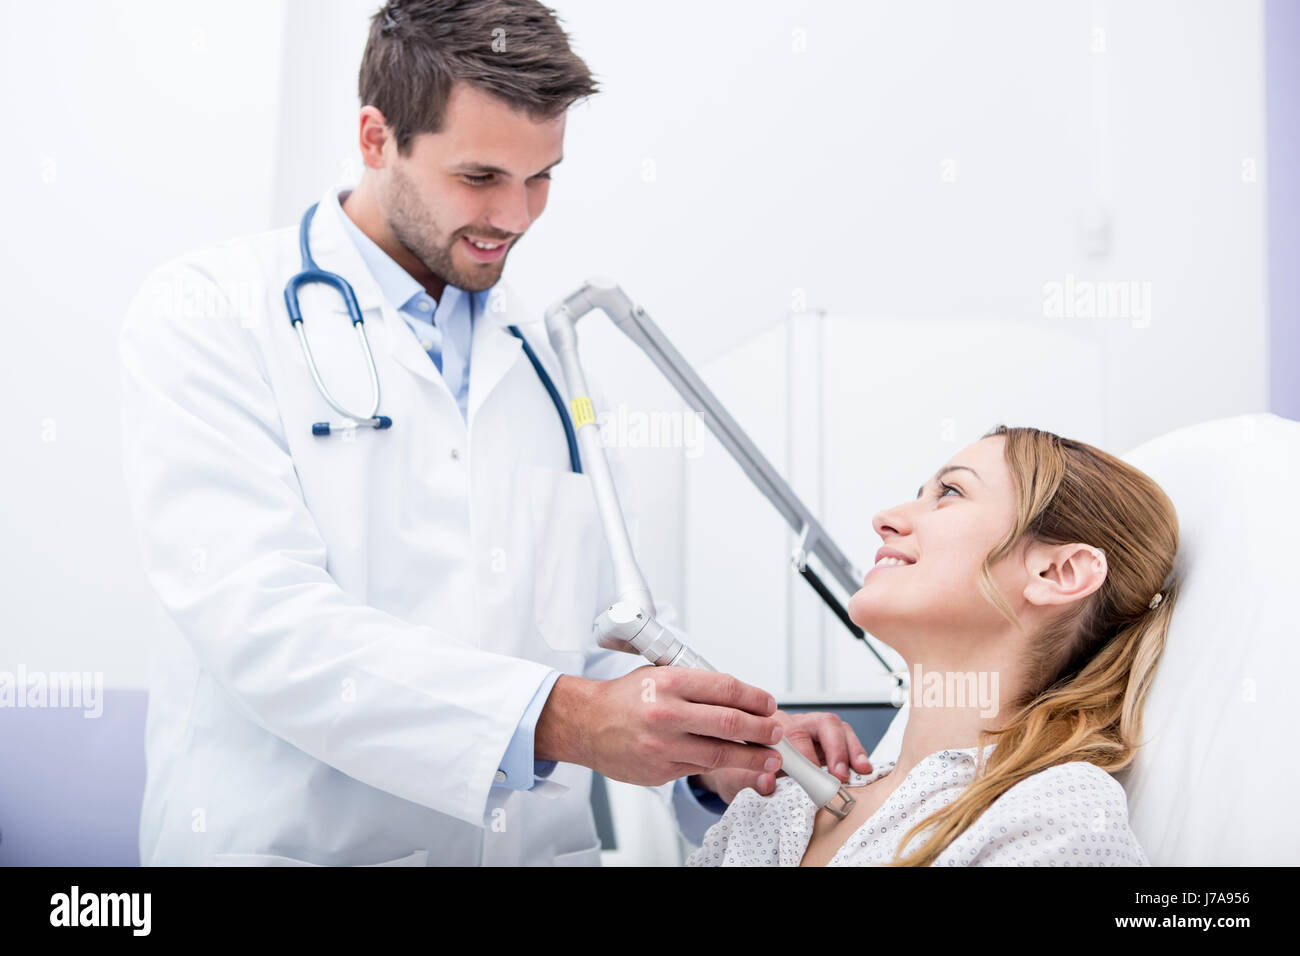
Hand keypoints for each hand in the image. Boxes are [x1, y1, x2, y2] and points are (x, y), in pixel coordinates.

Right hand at [535, 665, 785, 785]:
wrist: (587, 724)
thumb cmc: (625, 698)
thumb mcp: (659, 674)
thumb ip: (696, 684)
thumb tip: (739, 696)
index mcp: (669, 683)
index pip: (726, 688)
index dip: (755, 698)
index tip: (769, 704)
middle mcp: (667, 713)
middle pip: (730, 722)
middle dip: (762, 729)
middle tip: (777, 733)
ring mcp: (664, 746)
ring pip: (721, 753)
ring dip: (752, 756)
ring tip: (769, 756)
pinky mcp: (661, 770)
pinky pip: (700, 768)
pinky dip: (720, 764)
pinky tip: (732, 760)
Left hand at [690, 709, 871, 804]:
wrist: (737, 770)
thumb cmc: (738, 771)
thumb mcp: (734, 779)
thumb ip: (748, 780)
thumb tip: (766, 782)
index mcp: (767, 727)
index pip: (790, 733)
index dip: (803, 753)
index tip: (811, 775)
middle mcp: (791, 723)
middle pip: (819, 723)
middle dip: (833, 749)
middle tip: (838, 775)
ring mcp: (809, 729)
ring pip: (834, 726)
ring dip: (848, 749)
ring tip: (855, 772)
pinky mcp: (824, 740)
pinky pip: (845, 737)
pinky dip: (855, 752)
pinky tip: (861, 768)